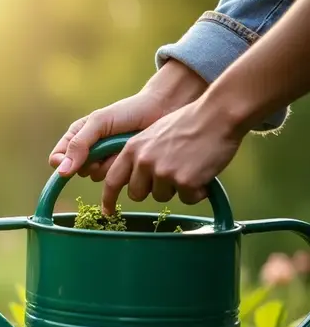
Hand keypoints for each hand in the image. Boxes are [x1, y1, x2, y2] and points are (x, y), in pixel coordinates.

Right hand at [49, 60, 206, 179]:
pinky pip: (117, 180)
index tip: (73, 164)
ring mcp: (107, 161)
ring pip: (98, 177)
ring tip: (123, 147)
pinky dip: (124, 169)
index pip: (58, 158)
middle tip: (106, 148)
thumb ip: (79, 144)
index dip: (62, 164)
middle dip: (92, 162)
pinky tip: (134, 155)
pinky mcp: (124, 170)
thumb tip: (61, 171)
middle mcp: (90, 151)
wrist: (163, 110)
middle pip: (78, 171)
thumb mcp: (99, 123)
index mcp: (78, 137)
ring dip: (110, 165)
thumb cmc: (129, 111)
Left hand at [99, 100, 243, 214]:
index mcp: (133, 148)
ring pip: (162, 197)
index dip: (108, 199)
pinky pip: (187, 199)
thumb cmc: (190, 122)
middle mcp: (144, 161)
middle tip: (171, 174)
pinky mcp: (184, 181)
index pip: (112, 180)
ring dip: (176, 188)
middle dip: (151, 190)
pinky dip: (197, 191)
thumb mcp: (153, 133)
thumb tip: (136, 177)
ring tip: (190, 166)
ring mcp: (163, 172)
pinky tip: (203, 172)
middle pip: (137, 194)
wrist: (218, 115)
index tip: (108, 211)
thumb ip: (141, 154)